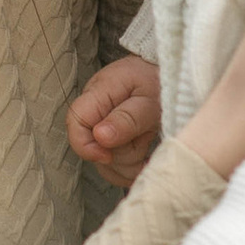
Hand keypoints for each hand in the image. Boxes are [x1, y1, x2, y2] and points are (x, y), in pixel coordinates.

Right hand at [69, 56, 162, 187]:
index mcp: (99, 93)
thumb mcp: (149, 100)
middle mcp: (95, 112)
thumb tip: (100, 137)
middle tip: (145, 137)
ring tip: (148, 142)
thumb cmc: (160, 83)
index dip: (86, 145)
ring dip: (131, 161)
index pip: (76, 121)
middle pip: (94, 149)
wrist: (169, 76)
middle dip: (122, 153)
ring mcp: (103, 128)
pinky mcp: (114, 142)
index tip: (109, 155)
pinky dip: (133, 168)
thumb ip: (127, 118)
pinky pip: (116, 168)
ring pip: (106, 163)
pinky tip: (147, 158)